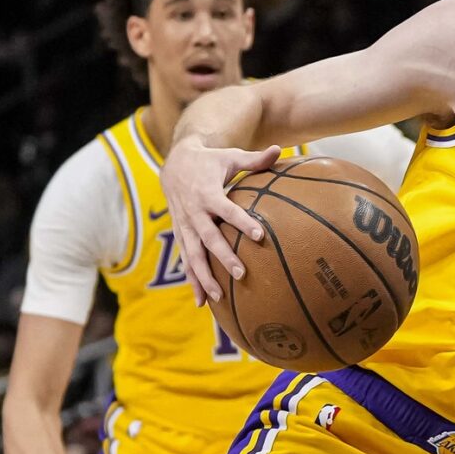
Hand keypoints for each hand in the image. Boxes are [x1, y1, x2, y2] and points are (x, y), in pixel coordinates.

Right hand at [160, 141, 278, 301]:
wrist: (174, 163)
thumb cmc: (210, 161)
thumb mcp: (230, 157)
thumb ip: (255, 159)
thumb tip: (280, 150)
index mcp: (207, 193)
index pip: (227, 210)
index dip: (242, 221)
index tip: (259, 234)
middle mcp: (193, 212)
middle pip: (208, 238)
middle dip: (223, 257)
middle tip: (241, 274)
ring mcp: (184, 225)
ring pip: (192, 255)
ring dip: (204, 277)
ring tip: (219, 297)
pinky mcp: (180, 235)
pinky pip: (185, 260)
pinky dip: (192, 281)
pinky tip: (201, 303)